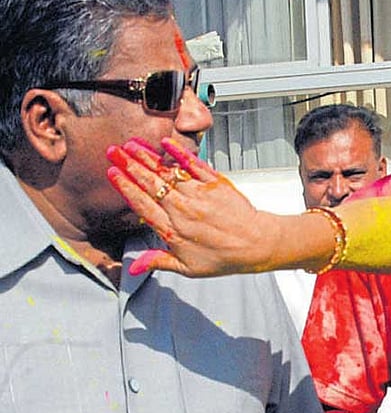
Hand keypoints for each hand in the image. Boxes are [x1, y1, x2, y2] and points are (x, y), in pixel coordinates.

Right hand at [106, 137, 276, 275]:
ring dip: (147, 157)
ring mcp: (198, 194)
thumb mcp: (189, 268)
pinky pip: (193, 165)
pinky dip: (179, 153)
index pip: (142, 204)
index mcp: (172, 231)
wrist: (256, 244)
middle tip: (113, 151)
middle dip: (129, 165)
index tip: (112, 173)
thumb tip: (134, 267)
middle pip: (150, 184)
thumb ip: (159, 261)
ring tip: (131, 144)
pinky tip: (165, 143)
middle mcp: (182, 209)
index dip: (125, 187)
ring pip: (167, 172)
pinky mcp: (214, 184)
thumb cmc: (224, 257)